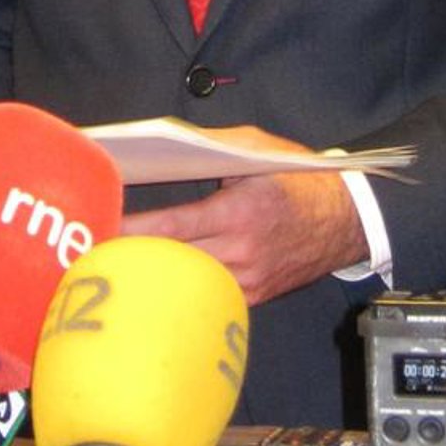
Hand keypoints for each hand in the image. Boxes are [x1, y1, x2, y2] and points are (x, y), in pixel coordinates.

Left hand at [124, 135, 368, 306]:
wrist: (347, 220)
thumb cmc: (301, 180)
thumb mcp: (260, 150)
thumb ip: (213, 149)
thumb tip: (166, 148)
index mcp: (239, 212)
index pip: (173, 227)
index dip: (133, 231)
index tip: (104, 230)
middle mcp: (241, 251)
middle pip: (173, 260)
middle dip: (134, 256)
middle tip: (98, 250)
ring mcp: (248, 280)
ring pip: (187, 284)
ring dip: (156, 274)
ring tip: (122, 265)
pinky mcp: (254, 297)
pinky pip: (208, 295)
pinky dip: (183, 286)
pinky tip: (161, 279)